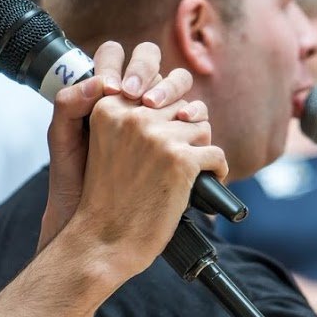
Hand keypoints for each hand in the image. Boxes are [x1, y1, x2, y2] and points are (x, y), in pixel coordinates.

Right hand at [43, 41, 223, 274]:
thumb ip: (128, 116)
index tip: (164, 112)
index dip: (166, 93)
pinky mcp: (180, 161)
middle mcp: (133, 115)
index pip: (152, 76)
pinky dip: (215, 173)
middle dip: (185, 128)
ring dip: (199, 150)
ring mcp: (158, 137)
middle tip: (176, 154)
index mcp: (109, 107)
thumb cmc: (104, 198)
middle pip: (182, 104)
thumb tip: (182, 104)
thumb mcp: (100, 144)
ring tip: (185, 173)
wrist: (102, 240)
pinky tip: (200, 186)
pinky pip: (216, 155)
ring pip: (203, 127)